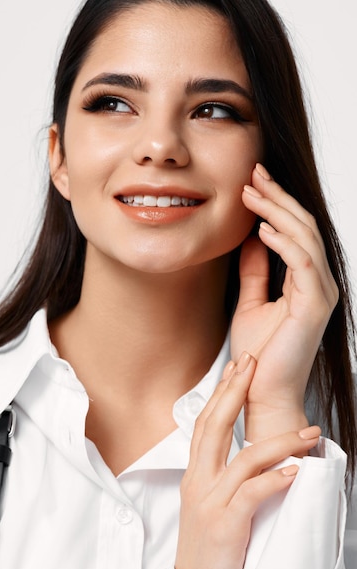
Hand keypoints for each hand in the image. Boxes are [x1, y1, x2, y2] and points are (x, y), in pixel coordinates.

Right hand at [175, 353, 320, 568]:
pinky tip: (294, 471)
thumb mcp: (207, 506)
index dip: (221, 392)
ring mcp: (209, 504)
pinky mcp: (224, 527)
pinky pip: (251, 495)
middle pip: (213, 425)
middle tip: (253, 363)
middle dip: (235, 391)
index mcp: (195, 476)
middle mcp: (198, 483)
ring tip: (309, 433)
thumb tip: (252, 457)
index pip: (205, 423)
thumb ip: (222, 479)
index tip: (237, 368)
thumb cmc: (208, 551)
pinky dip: (274, 479)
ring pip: (244, 459)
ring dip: (280, 442)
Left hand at [231, 164, 337, 440]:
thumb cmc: (259, 353)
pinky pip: (302, 264)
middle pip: (303, 227)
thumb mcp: (252, 302)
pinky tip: (262, 228)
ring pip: (305, 238)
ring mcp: (320, 293)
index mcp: (307, 281)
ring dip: (277, 212)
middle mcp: (319, 283)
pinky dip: (283, 242)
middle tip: (253, 173)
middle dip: (278, 197)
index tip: (251, 182)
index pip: (295, 231)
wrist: (262, 391)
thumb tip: (251, 239)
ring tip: (252, 192)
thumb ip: (255, 271)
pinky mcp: (313, 306)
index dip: (275, 204)